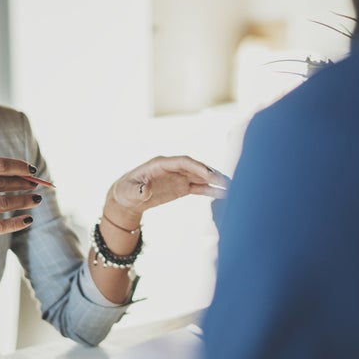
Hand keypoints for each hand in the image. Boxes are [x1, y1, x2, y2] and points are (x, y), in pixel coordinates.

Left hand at [105, 156, 229, 223]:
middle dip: (210, 173)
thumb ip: (138, 191)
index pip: (182, 162)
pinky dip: (211, 190)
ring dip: (215, 180)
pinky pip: (199, 187)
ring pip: (200, 176)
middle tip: (226, 181)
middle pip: (195, 167)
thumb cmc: (126, 191)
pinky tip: (223, 194)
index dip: (195, 166)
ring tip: (231, 186)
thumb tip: (146, 191)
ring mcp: (179, 176)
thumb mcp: (129, 191)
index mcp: (160, 164)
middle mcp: (173, 168)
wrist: (128, 197)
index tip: (208, 174)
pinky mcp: (182, 186)